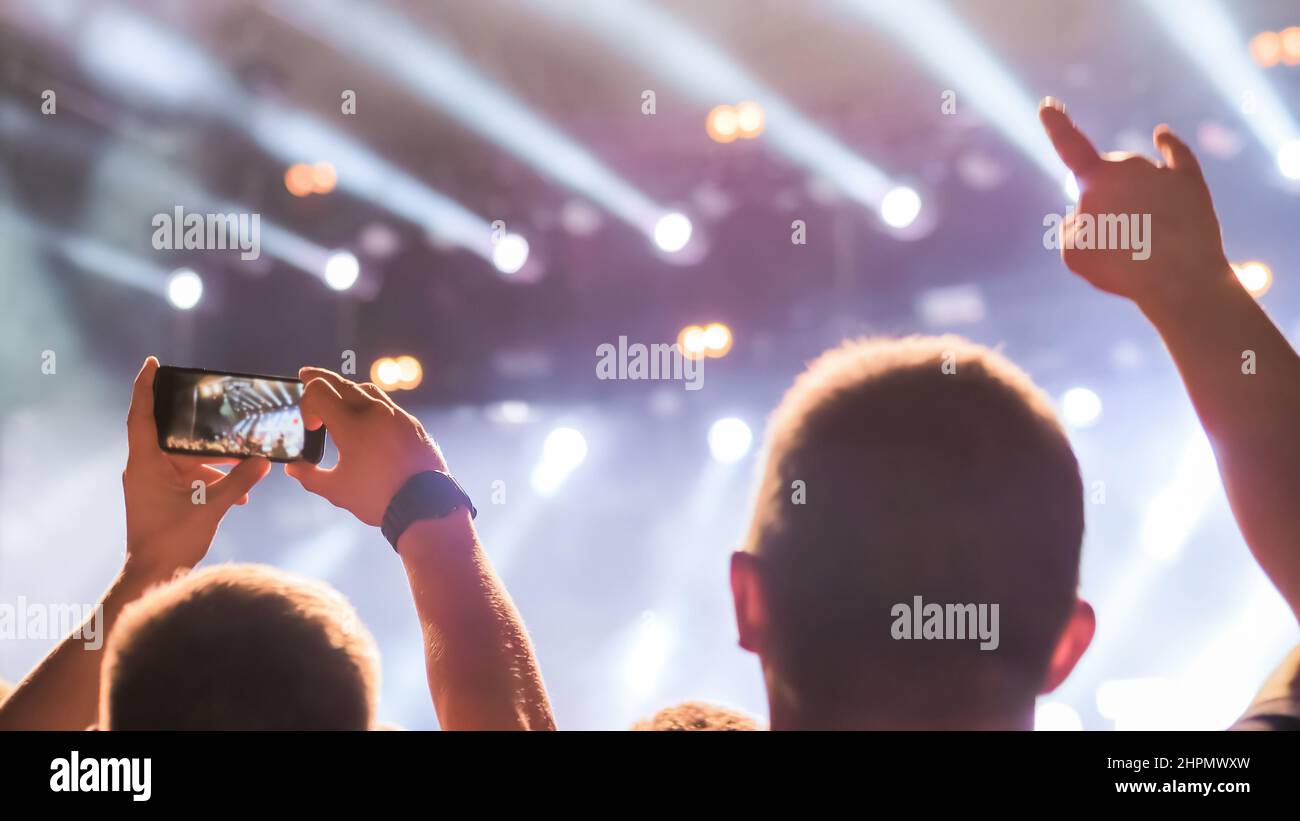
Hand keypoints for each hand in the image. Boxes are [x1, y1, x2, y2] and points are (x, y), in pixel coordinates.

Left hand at [123, 357, 269, 576]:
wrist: (154, 574)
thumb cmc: (171, 540)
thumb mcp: (211, 507)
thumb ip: (239, 481)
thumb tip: (263, 461)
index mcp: (146, 463)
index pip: (141, 415)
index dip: (144, 387)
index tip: (153, 363)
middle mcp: (145, 467)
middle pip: (172, 435)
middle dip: (201, 430)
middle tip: (223, 413)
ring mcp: (152, 482)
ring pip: (185, 458)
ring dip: (214, 461)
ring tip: (246, 462)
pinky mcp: (162, 496)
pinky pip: (188, 476)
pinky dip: (210, 478)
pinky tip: (239, 491)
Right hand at [284, 368, 446, 525]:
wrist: (426, 505)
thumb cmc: (379, 498)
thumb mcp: (337, 491)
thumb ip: (310, 476)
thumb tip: (294, 467)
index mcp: (352, 424)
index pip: (319, 391)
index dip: (306, 404)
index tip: (311, 427)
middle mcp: (375, 412)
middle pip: (342, 383)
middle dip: (320, 379)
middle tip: (306, 374)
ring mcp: (398, 415)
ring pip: (368, 389)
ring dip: (348, 388)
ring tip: (337, 394)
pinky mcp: (413, 424)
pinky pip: (387, 404)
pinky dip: (370, 401)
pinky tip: (367, 414)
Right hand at [1038, 97, 1231, 307]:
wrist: (1179, 280)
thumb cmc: (1120, 268)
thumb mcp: (1073, 253)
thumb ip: (1071, 226)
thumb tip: (1090, 213)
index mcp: (1095, 180)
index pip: (1070, 147)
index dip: (1057, 126)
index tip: (1047, 105)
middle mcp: (1128, 165)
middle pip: (1105, 178)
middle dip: (1105, 202)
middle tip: (1114, 242)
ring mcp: (1160, 171)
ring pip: (1135, 179)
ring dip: (1134, 201)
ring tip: (1144, 240)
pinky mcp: (1190, 181)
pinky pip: (1176, 154)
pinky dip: (1168, 144)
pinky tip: (1162, 134)